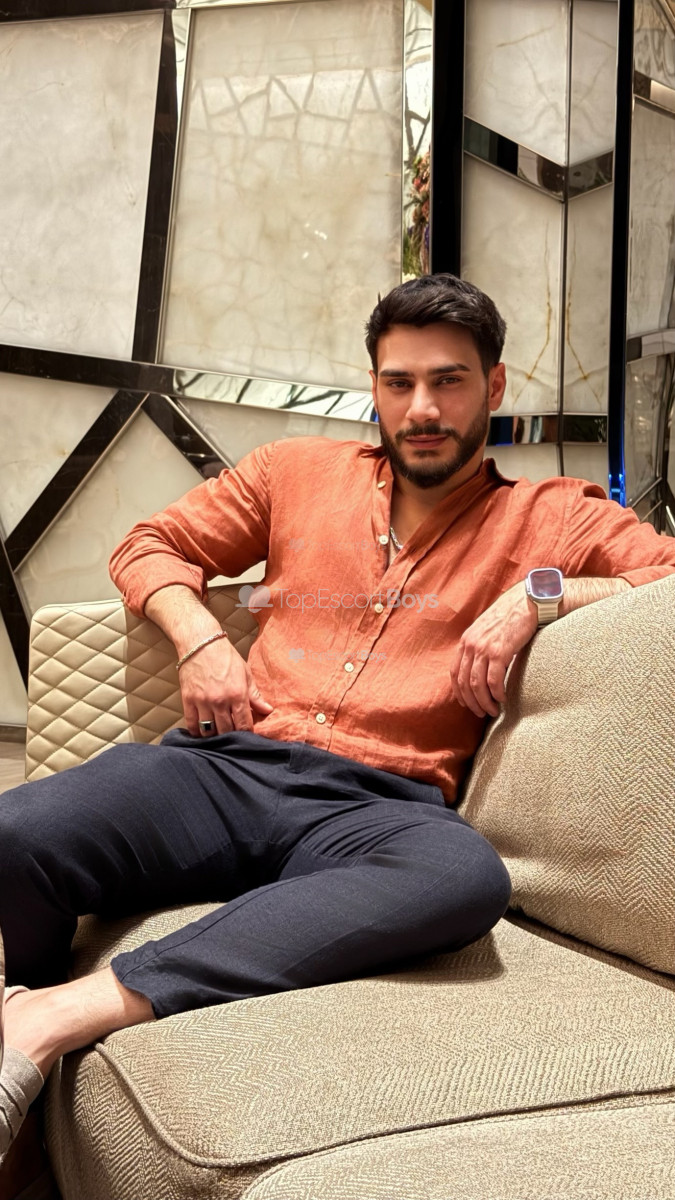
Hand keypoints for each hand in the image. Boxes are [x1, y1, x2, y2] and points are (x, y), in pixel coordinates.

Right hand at [179, 638, 272, 735]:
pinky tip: (202, 731)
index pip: (244, 724)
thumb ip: (256, 696)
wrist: (200, 643)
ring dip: (214, 735)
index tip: (246, 734)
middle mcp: (220, 700)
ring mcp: (202, 701)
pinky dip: (196, 732)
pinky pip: (191, 724)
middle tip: (232, 735)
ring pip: (208, 731)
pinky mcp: (187, 700)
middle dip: (231, 736)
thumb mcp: (246, 674)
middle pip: (226, 731)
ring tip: (218, 733)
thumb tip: (268, 711)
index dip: (246, 733)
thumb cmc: (226, 657)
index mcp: (237, 694)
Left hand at [449, 581, 538, 718]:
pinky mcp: (500, 651)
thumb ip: (480, 646)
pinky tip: (502, 699)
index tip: (466, 704)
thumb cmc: (511, 616)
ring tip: (493, 710)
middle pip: (464, 682)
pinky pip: (493, 680)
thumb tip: (481, 667)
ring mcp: (484, 648)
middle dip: (472, 702)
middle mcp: (471, 644)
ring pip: (477, 684)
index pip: (455, 672)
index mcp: (466, 640)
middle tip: (481, 713)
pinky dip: (496, 693)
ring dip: (484, 702)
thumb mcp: (487, 630)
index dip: (459, 692)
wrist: (527, 601)